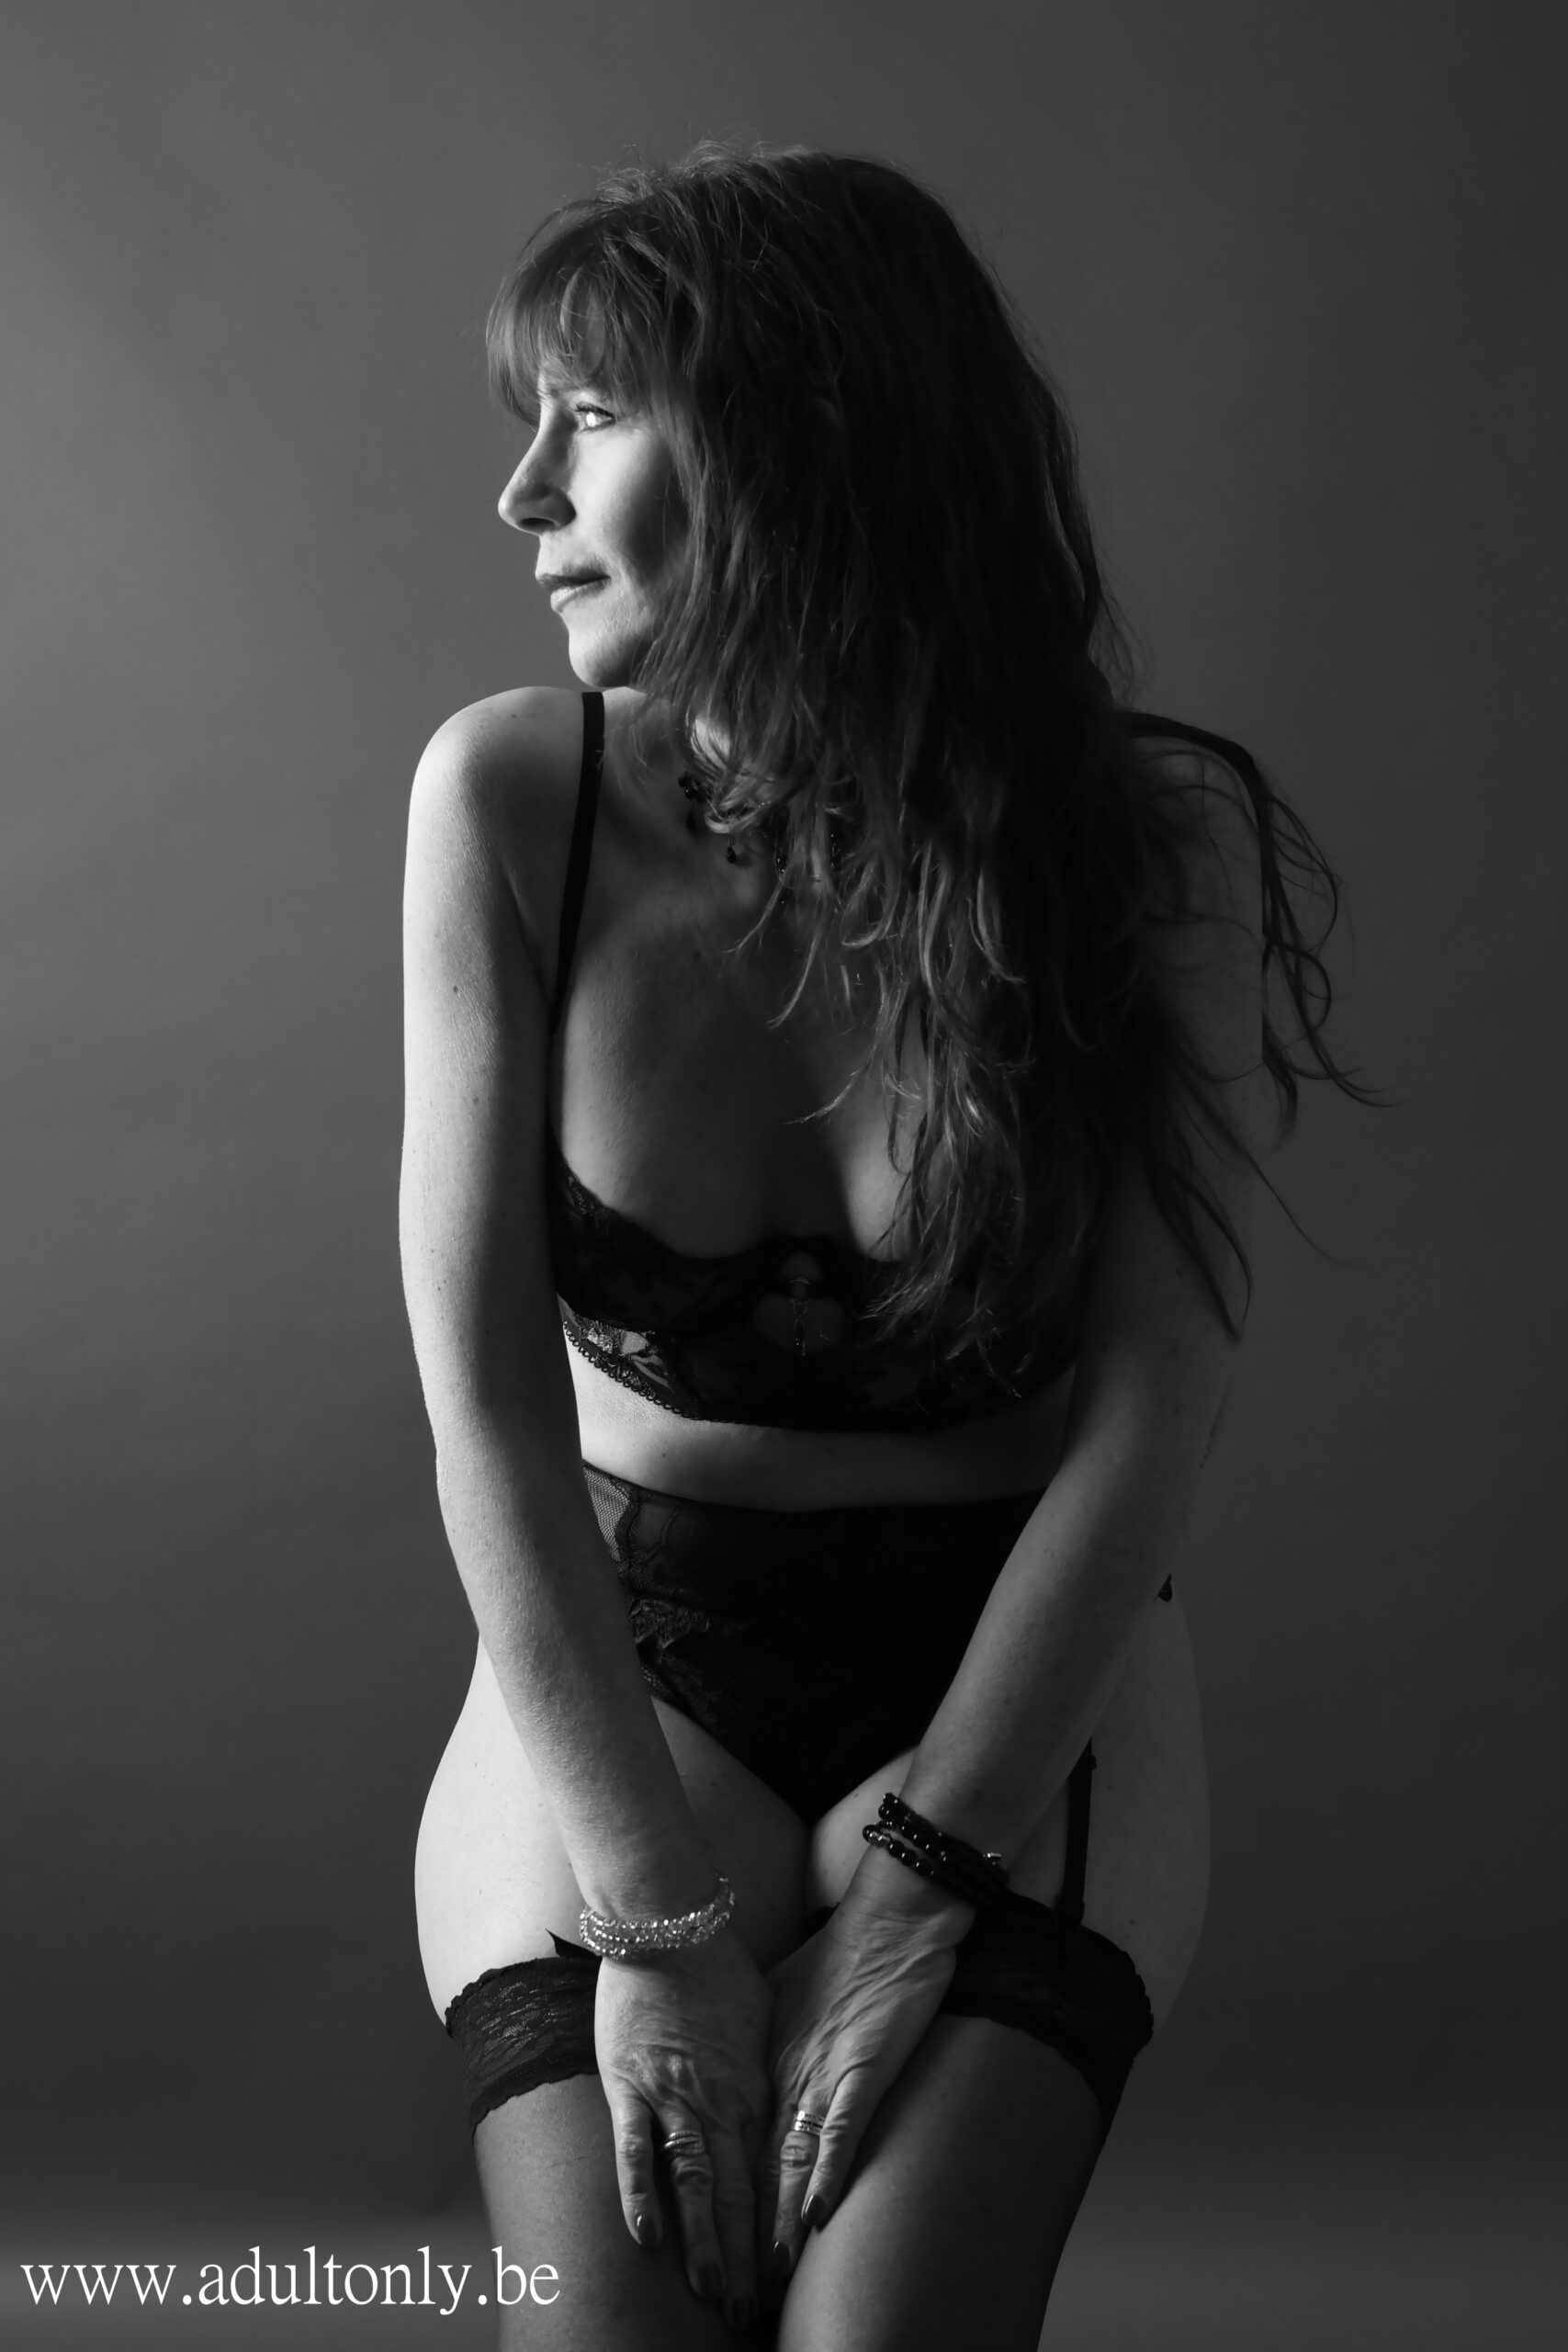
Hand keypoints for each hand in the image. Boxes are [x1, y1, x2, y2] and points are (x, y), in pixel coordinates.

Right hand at [595, 1928, 773, 2329]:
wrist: (672, 1924)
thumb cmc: (717, 1967)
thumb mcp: (762, 2023)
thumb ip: (765, 2070)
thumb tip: (780, 2103)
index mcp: (754, 2093)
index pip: (768, 2178)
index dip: (772, 2231)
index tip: (778, 2278)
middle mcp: (722, 2105)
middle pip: (737, 2195)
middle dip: (742, 2259)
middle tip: (746, 2313)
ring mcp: (675, 2097)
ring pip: (695, 2183)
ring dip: (704, 2243)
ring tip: (711, 2294)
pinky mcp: (632, 2084)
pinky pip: (637, 2148)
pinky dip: (642, 2193)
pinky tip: (648, 2237)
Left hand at [755, 1861, 972, 2303]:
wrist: (887, 1918)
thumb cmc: (842, 1954)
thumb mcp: (785, 2003)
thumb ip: (768, 2042)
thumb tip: (752, 2073)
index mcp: (769, 2066)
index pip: (743, 2147)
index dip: (728, 2201)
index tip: (715, 2248)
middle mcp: (788, 2078)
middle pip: (761, 2166)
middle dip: (748, 2232)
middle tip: (733, 2287)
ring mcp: (824, 2076)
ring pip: (793, 2160)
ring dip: (782, 2221)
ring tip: (767, 2272)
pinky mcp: (863, 2070)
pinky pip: (840, 2131)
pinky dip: (828, 2174)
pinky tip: (816, 2215)